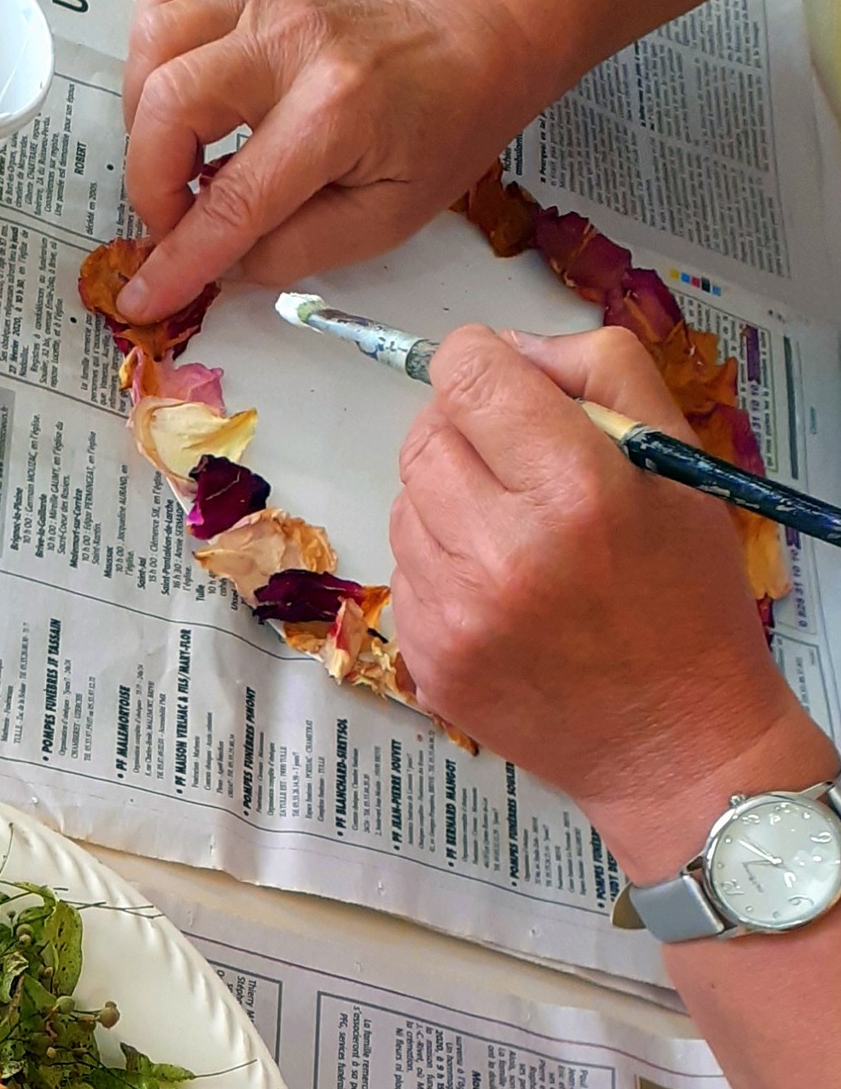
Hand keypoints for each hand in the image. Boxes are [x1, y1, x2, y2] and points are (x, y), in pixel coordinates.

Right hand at [117, 0, 533, 323]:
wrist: (469, 45)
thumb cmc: (435, 138)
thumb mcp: (382, 223)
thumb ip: (293, 251)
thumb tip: (217, 266)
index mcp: (336, 113)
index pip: (234, 199)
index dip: (180, 259)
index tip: (143, 299)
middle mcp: (290, 45)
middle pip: (170, 103)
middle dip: (152, 184)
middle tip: (179, 219)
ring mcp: (264, 5)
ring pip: (155, 44)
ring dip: (143, 119)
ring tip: (176, 160)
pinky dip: (150, 51)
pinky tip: (173, 94)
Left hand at [388, 326, 836, 878]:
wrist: (673, 740)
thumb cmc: (685, 598)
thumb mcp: (676, 462)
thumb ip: (598, 373)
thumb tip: (509, 348)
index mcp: (573, 490)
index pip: (467, 374)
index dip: (481, 365)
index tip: (504, 389)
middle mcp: (501, 551)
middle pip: (424, 435)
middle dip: (463, 432)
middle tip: (516, 466)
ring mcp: (454, 613)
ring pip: (404, 501)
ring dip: (448, 500)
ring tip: (515, 536)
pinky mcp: (427, 658)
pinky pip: (404, 572)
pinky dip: (441, 565)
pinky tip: (499, 591)